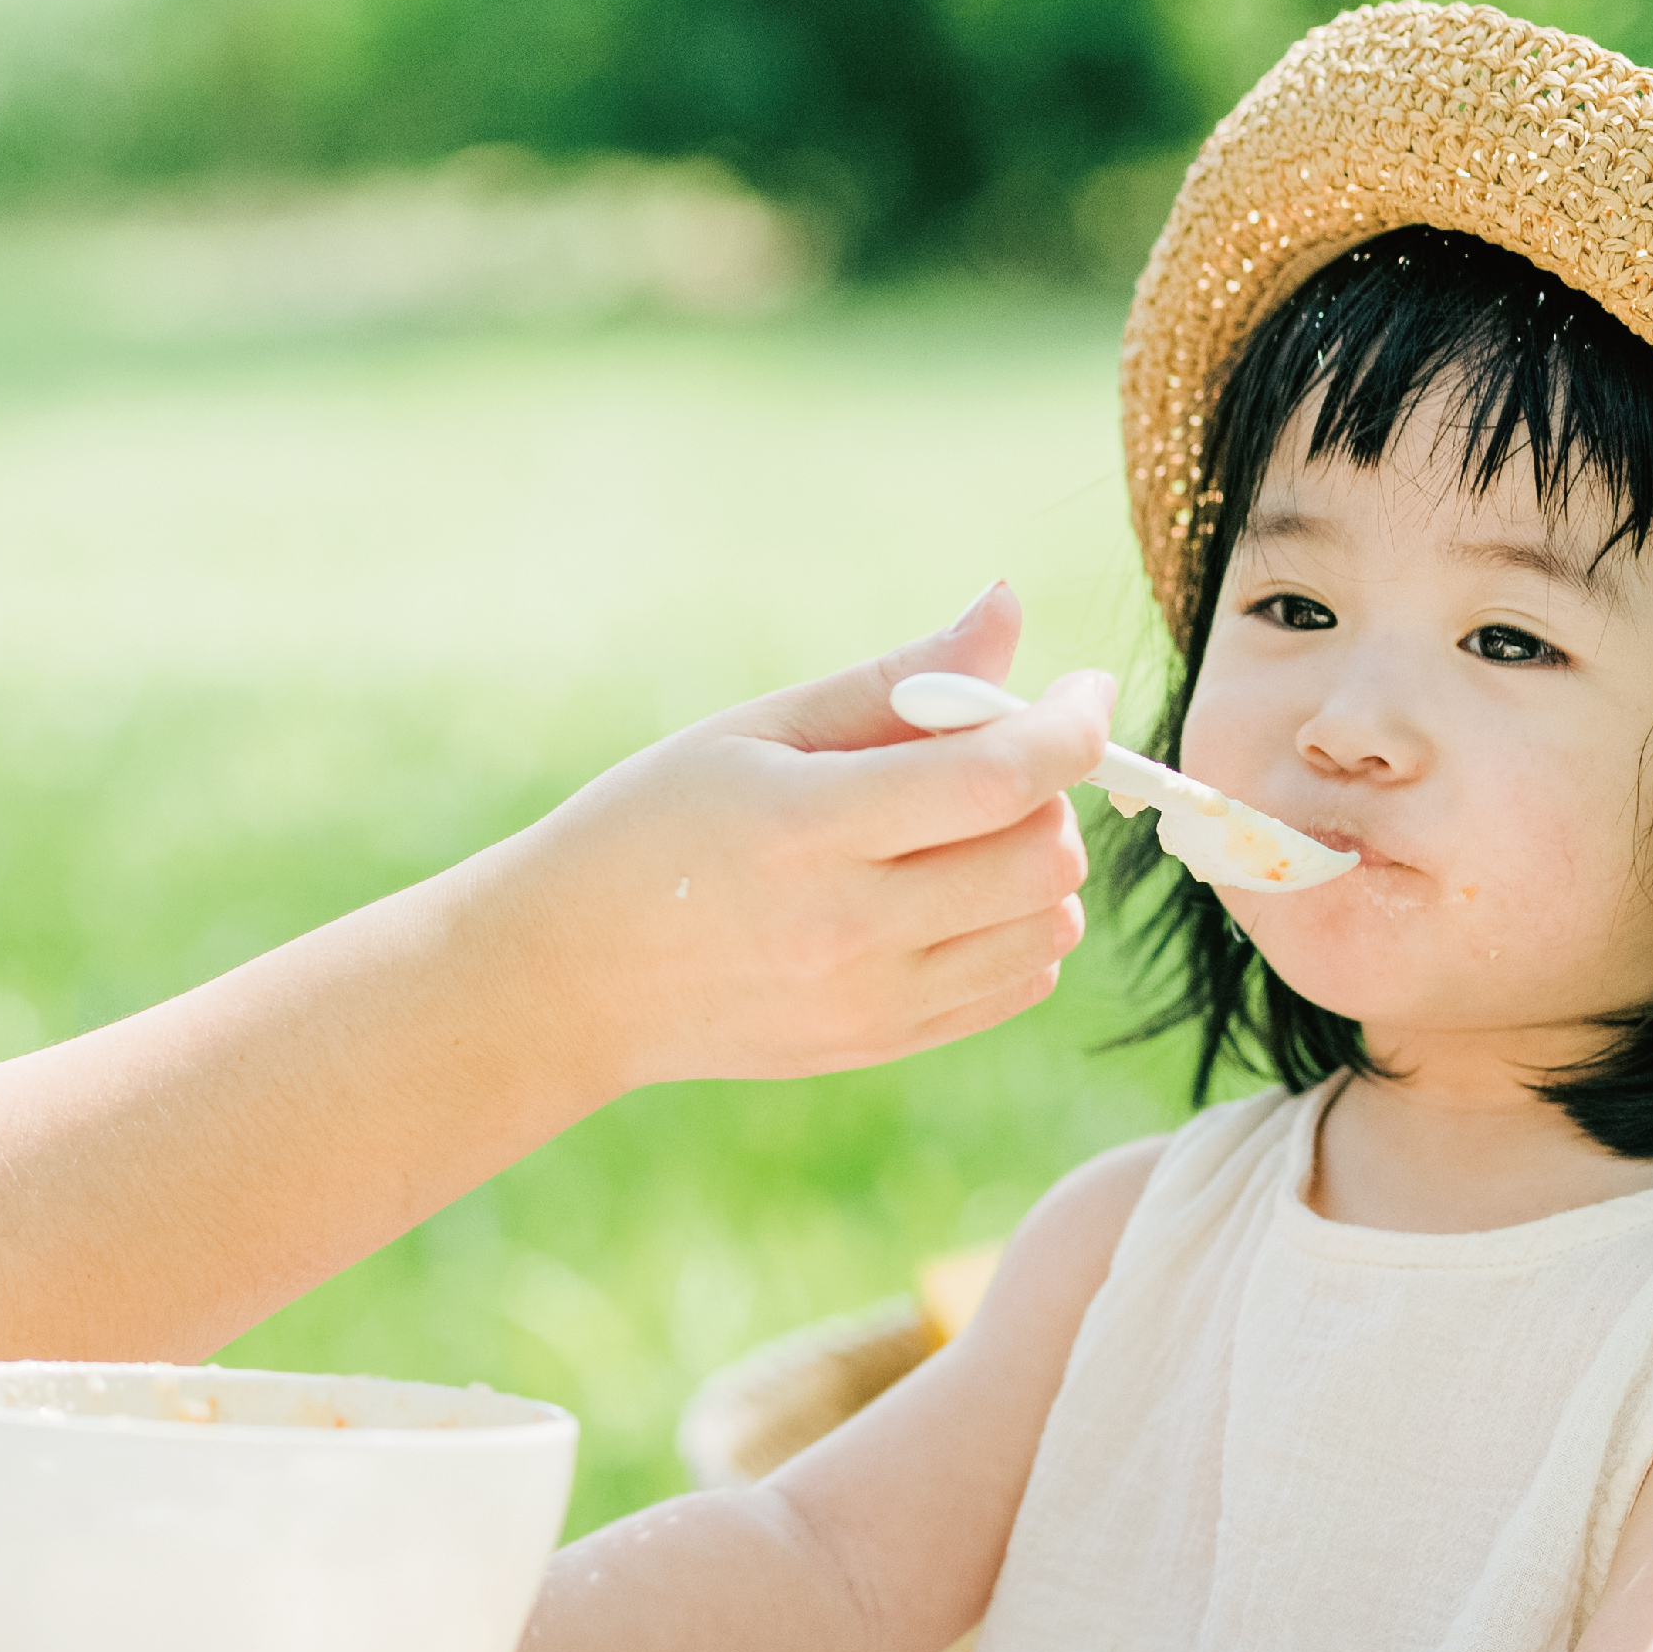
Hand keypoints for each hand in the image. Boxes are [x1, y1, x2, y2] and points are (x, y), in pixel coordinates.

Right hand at [472, 584, 1109, 1088]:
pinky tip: (948, 891)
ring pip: (1048, 925)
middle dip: (1048, 788)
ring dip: (1036, 861)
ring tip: (962, 829)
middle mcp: (847, 927)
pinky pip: (1018, 983)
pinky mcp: (883, 1044)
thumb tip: (1006, 607)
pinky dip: (1015, 926)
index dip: (1068, 725)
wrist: (570, 977)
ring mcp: (870, 1000)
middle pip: (1041, 854)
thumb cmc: (654, 826)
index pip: (997, 778)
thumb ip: (894, 678)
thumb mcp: (756, 730)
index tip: (1082, 688)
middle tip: (990, 758)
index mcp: (805, 827)